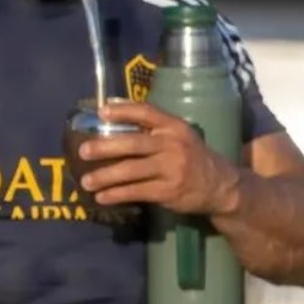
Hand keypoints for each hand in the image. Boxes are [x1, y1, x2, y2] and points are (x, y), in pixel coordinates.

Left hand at [79, 101, 240, 215]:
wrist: (221, 186)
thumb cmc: (190, 155)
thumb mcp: (178, 134)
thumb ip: (151, 124)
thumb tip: (111, 106)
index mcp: (173, 127)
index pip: (146, 112)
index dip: (123, 111)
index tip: (100, 112)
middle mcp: (172, 145)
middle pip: (134, 144)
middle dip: (105, 147)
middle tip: (83, 152)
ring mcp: (171, 169)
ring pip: (132, 171)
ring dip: (105, 176)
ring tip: (86, 181)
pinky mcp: (169, 191)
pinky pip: (137, 192)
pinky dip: (117, 194)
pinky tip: (102, 197)